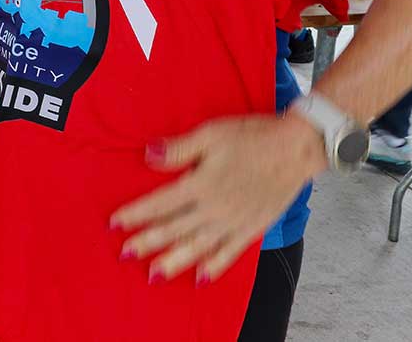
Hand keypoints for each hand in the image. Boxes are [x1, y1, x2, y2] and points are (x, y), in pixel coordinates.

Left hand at [110, 115, 325, 285]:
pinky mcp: (252, 228)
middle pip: (174, 229)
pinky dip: (213, 266)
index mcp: (201, 184)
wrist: (297, 148)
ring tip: (154, 274)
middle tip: (125, 254)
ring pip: (197, 247)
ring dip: (174, 261)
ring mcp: (234, 222)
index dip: (136, 214)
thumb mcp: (211, 134)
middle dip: (147, 242)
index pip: (160, 203)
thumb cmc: (253, 136)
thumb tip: (147, 155)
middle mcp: (214, 209)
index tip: (115, 223)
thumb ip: (179, 149)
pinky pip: (229, 253)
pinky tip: (200, 277)